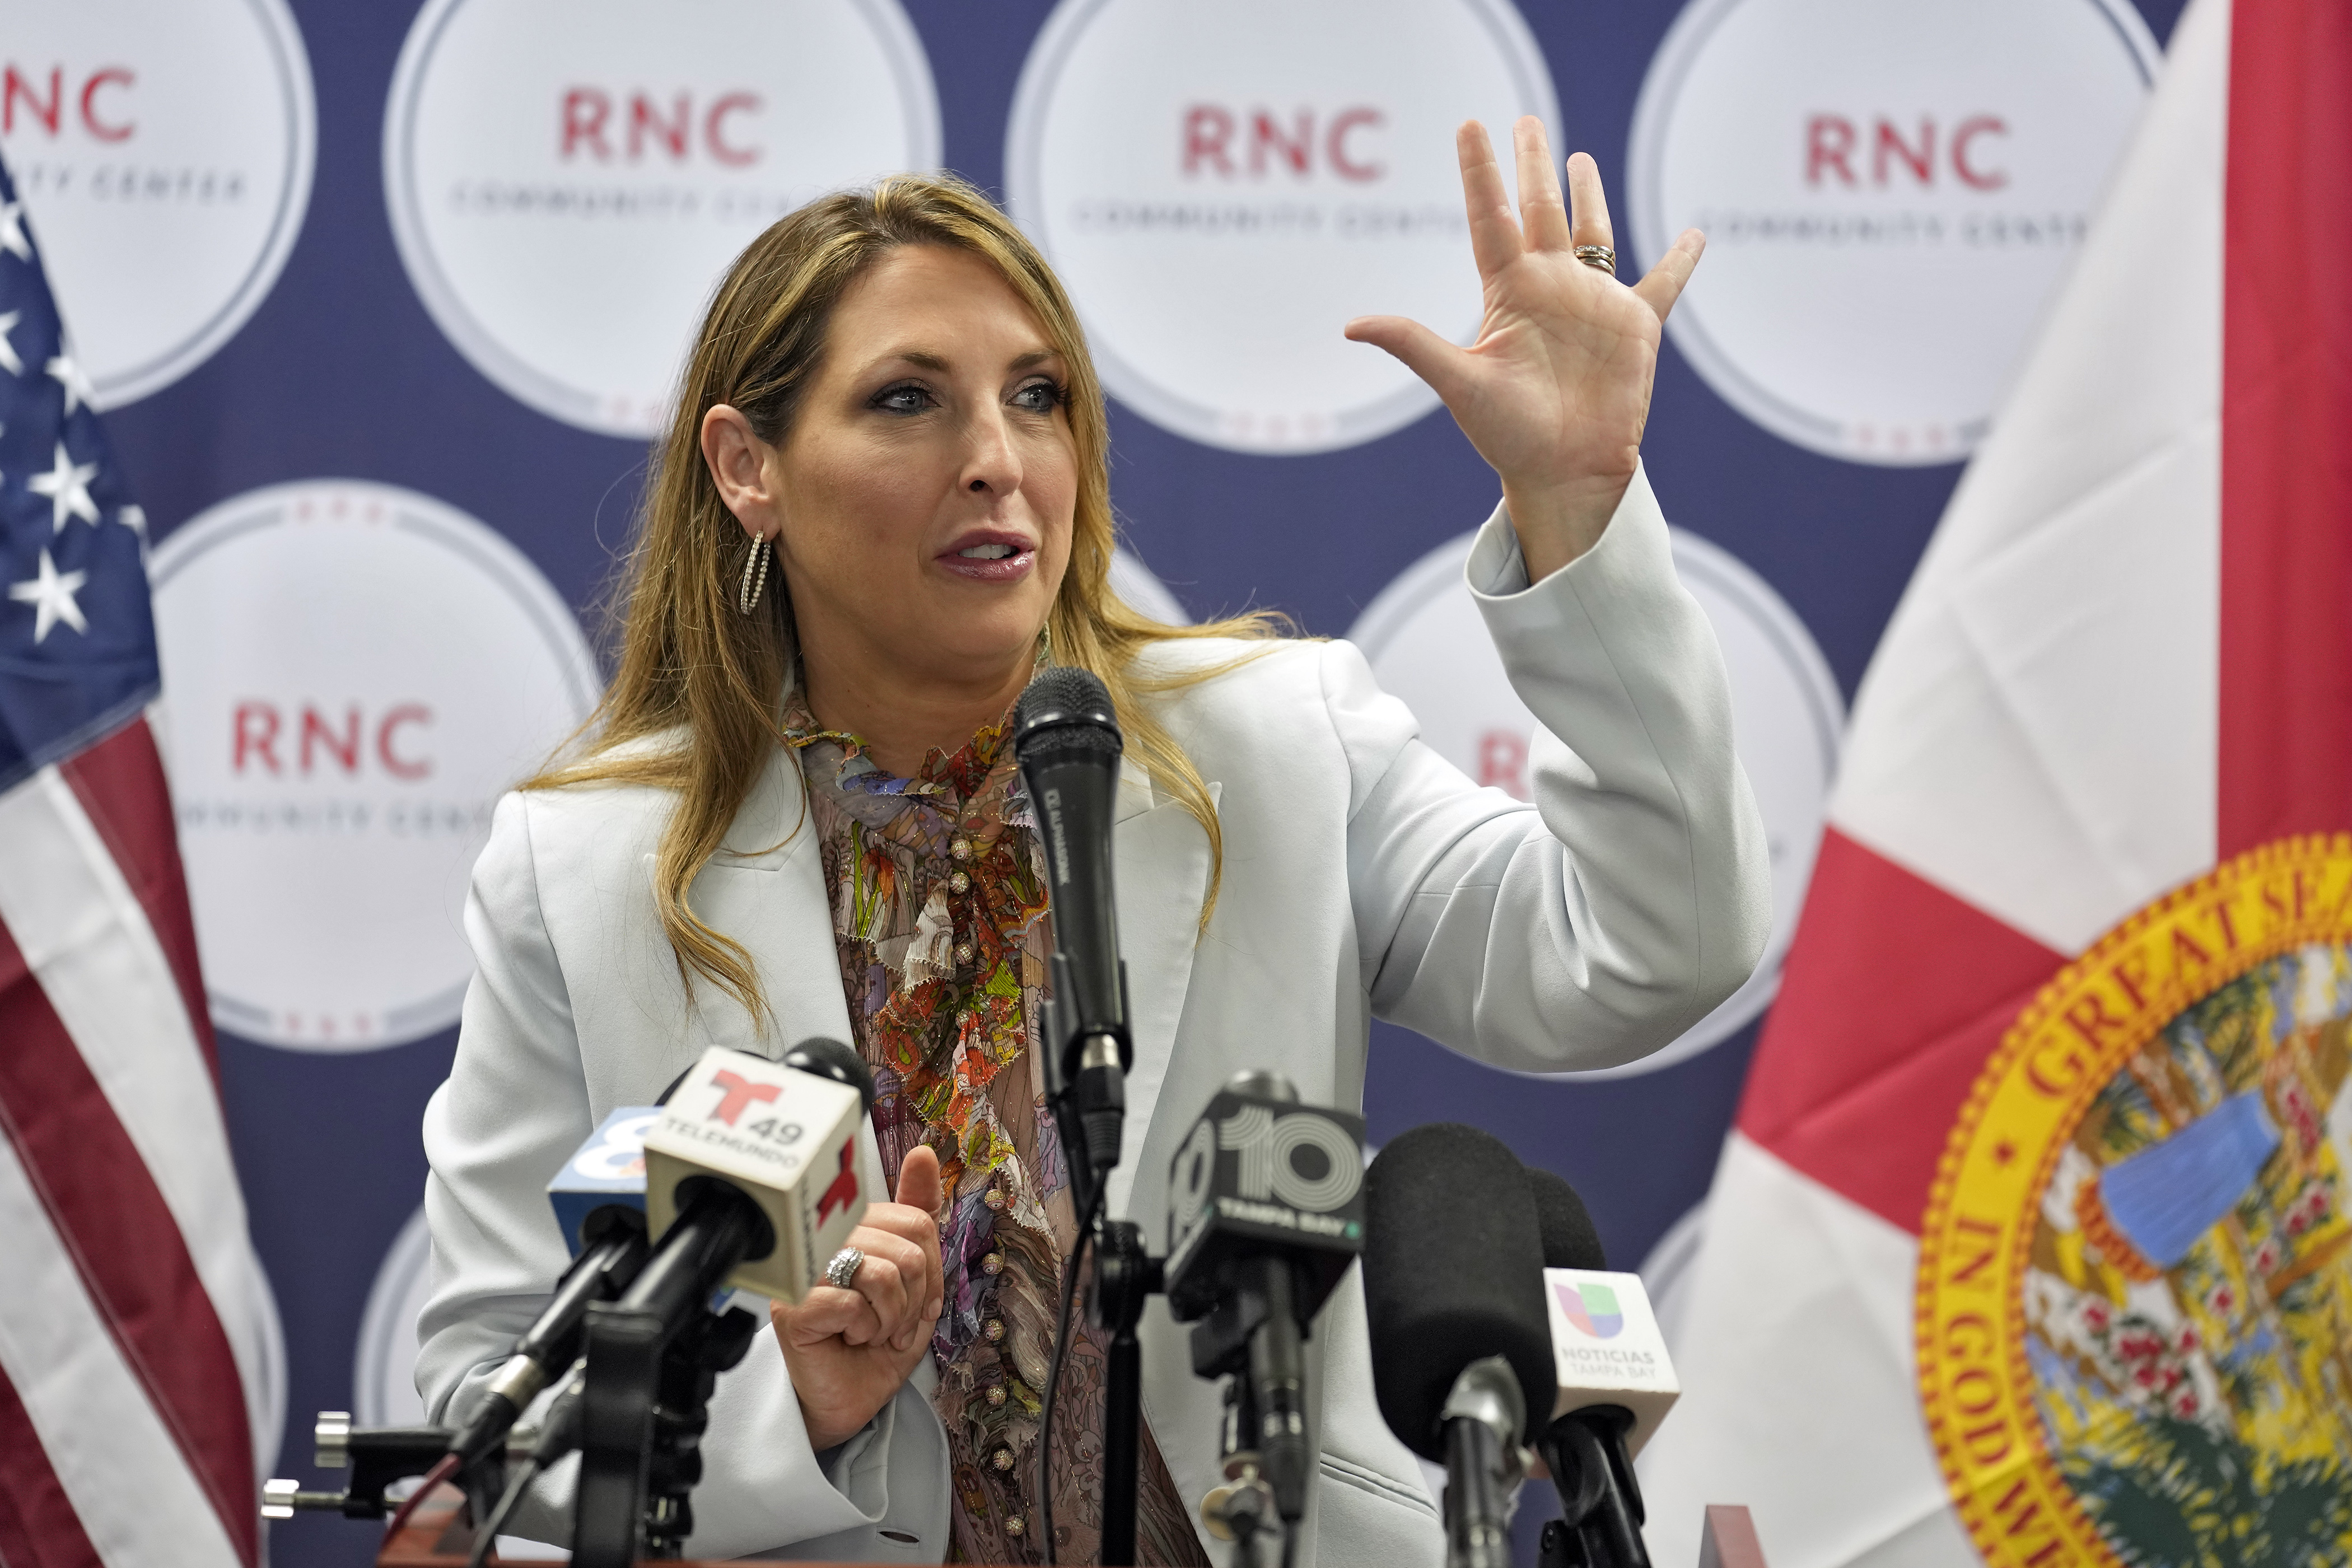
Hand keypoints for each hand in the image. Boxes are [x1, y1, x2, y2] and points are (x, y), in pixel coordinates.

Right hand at [772, 1144, 945, 1451]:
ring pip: (884, 1274)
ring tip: (873, 1331)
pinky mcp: (792, 1307)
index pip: (918, 1222)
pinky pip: (853, 1303)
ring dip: (892, 1317)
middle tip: (894, 1324)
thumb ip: (919, 1215)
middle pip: (908, 1249)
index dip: (932, 1270)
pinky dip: (865, 1330)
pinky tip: (849, 1338)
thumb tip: (922, 1153)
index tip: (918, 1299)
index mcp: (855, 1227)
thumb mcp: (914, 1280)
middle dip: (916, 1299)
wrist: (847, 1399)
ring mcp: (806, 1272)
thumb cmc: (875, 1344)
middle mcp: (827, 1242)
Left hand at [1345, 118, 1703, 579]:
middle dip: (1532, 165)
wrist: (1563, 473)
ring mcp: (1592, 302)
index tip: (1469, 125)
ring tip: (1579, 157)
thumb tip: (1352, 324)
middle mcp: (1549, 287)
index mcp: (1508, 292)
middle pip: (1539, 209)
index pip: (1490, 218)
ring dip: (1588, 195)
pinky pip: (1662, 283)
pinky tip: (1695, 235)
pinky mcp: (1634, 324)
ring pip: (1591, 231)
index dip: (1480, 173)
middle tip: (1524, 122)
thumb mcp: (1461, 382)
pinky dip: (1680, 260)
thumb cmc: (1509, 435)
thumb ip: (1414, 344)